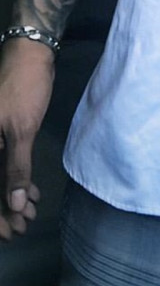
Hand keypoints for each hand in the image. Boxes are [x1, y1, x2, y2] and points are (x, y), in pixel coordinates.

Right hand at [0, 38, 54, 240]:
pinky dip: (14, 177)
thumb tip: (13, 205)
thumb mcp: (21, 129)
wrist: (29, 52)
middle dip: (4, 208)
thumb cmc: (23, 87)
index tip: (9, 233)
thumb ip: (16, 168)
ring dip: (10, 196)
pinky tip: (30, 191)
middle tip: (24, 225)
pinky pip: (2, 162)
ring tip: (30, 211)